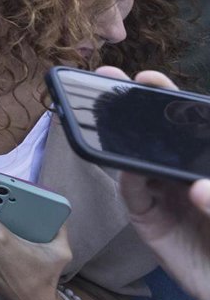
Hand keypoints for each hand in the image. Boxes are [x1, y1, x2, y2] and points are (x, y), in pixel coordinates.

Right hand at [96, 66, 209, 299]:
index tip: (149, 79)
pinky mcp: (149, 221)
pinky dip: (126, 180)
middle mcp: (184, 174)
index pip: (190, 126)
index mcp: (206, 162)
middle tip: (107, 79)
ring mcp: (165, 195)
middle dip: (131, 107)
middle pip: (157, 135)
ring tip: (99, 114)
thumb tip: (194, 187)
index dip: (169, 99)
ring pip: (138, 159)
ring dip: (118, 138)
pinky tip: (128, 170)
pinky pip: (133, 195)